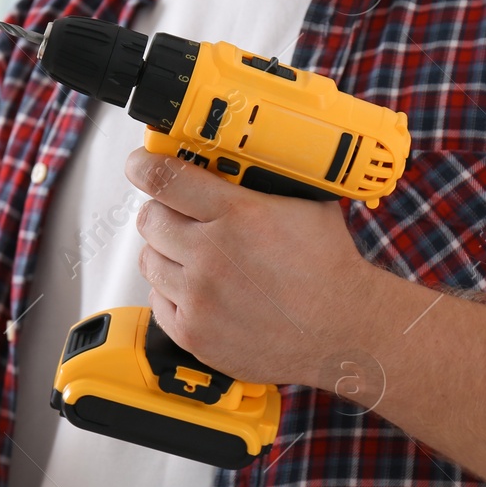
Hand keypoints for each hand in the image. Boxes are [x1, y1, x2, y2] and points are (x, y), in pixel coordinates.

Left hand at [125, 147, 379, 389]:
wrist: (344, 331)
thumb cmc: (329, 270)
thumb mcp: (306, 203)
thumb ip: (265, 178)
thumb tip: (240, 153)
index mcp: (238, 214)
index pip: (163, 177)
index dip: (144, 166)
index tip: (141, 164)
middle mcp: (211, 255)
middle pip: (150, 218)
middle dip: (163, 212)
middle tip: (181, 215)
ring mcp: (199, 298)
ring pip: (149, 260)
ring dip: (166, 253)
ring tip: (196, 257)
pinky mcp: (194, 333)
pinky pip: (157, 301)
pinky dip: (173, 293)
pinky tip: (201, 290)